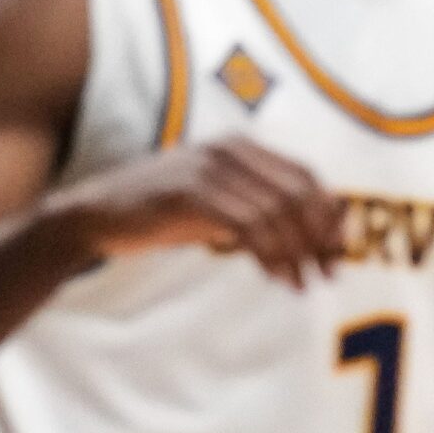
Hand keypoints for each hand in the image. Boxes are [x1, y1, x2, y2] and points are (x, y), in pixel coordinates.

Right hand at [45, 136, 342, 287]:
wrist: (97, 215)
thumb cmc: (158, 214)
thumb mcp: (214, 205)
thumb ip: (253, 209)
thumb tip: (303, 238)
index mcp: (240, 148)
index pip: (304, 176)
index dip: (328, 215)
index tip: (336, 253)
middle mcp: (230, 151)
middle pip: (298, 192)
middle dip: (320, 236)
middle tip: (328, 273)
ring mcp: (209, 170)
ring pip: (276, 211)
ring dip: (297, 253)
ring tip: (301, 283)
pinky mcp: (191, 194)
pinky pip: (248, 225)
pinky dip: (270, 254)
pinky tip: (276, 277)